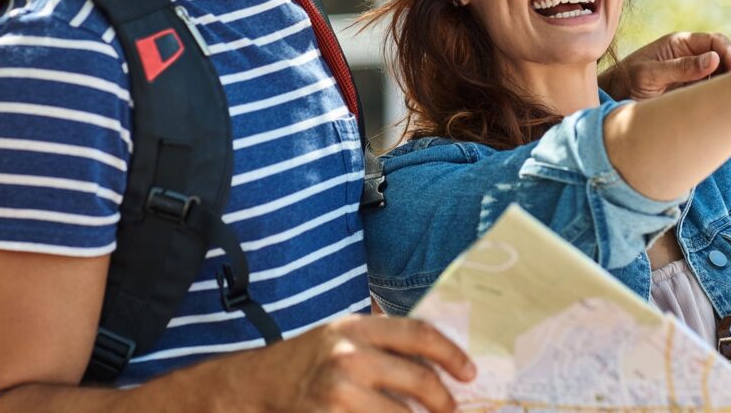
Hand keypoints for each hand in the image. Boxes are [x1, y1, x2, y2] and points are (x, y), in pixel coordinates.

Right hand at [247, 314, 474, 411]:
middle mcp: (349, 356)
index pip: (420, 334)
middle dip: (443, 401)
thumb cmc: (313, 360)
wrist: (261, 384)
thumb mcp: (346, 337)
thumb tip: (442, 365)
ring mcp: (339, 392)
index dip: (452, 354)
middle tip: (450, 410)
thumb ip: (387, 345)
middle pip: (420, 379)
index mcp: (358, 327)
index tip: (469, 373)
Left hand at [601, 32, 730, 99]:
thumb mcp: (650, 74)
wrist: (612, 101)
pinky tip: (724, 104)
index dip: (728, 52)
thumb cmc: (626, 82)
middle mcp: (689, 57)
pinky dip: (721, 96)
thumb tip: (714, 58)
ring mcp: (692, 75)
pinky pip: (713, 91)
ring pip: (721, 75)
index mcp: (680, 44)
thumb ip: (680, 67)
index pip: (714, 41)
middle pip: (723, 57)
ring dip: (729, 83)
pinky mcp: (692, 93)